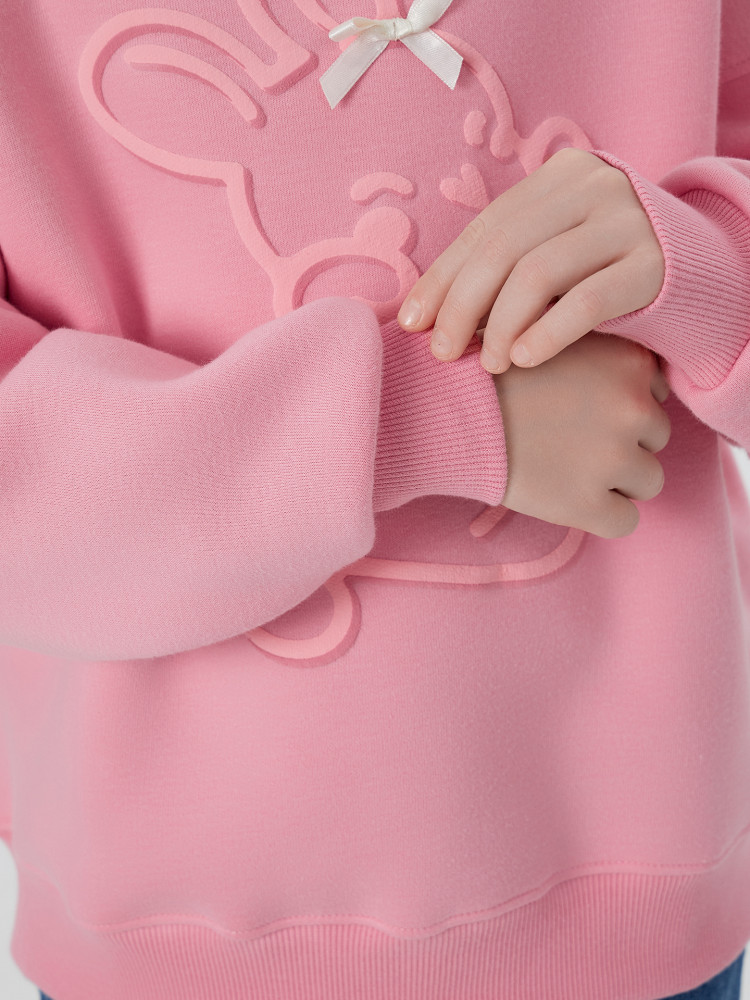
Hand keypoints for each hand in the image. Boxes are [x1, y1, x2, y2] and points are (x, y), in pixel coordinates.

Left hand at [397, 147, 664, 373]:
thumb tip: (423, 312)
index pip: (484, 229)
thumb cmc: (603, 270)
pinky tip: (525, 359)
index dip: (442, 278)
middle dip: (462, 305)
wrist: (697, 270)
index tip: (412, 322)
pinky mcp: (655, 264)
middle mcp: (593, 186)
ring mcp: (628, 221)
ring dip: (501, 325)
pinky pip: (587, 301)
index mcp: (557, 177)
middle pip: (504, 248)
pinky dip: (548, 333)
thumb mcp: (555, 250)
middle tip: (444, 352)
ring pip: (539, 272)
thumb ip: (503, 264)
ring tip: (487, 363)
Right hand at [493, 331, 670, 538]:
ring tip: (568, 468)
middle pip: (656, 436)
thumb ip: (598, 353)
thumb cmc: (489, 372)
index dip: (619, 405)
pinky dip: (600, 515)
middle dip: (621, 442)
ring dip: (616, 480)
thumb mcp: (552, 336)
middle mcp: (633, 407)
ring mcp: (614, 458)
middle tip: (569, 440)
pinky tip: (566, 497)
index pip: (654, 395)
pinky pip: (624, 522)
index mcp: (629, 361)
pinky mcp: (588, 503)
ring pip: (649, 481)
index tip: (580, 409)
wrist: (445, 410)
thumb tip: (628, 382)